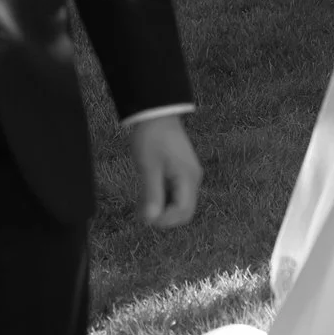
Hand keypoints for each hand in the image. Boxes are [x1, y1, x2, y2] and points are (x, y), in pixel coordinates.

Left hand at [127, 113, 202, 228]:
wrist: (156, 113)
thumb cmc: (152, 137)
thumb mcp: (149, 167)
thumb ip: (152, 194)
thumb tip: (151, 220)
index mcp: (188, 178)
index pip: (183, 212)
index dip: (165, 221)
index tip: (145, 218)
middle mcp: (192, 179)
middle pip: (183, 210)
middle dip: (164, 216)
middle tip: (142, 213)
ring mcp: (188, 175)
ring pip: (178, 203)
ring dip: (161, 208)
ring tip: (141, 204)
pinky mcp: (181, 171)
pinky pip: (174, 192)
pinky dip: (161, 198)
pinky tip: (145, 195)